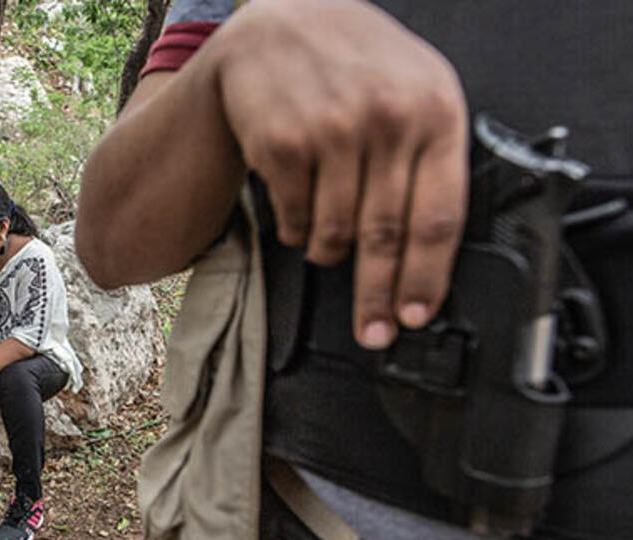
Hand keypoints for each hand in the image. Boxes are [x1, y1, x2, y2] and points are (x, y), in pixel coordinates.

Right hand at [210, 0, 467, 348]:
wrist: (278, 25)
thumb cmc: (352, 65)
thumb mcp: (412, 91)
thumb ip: (430, 156)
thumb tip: (432, 254)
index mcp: (435, 111)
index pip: (438, 216)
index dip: (426, 279)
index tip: (414, 315)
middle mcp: (386, 119)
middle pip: (387, 236)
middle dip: (378, 296)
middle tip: (374, 331)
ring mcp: (331, 130)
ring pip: (335, 232)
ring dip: (330, 254)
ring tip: (328, 248)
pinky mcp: (281, 143)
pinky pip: (294, 217)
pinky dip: (295, 231)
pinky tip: (299, 216)